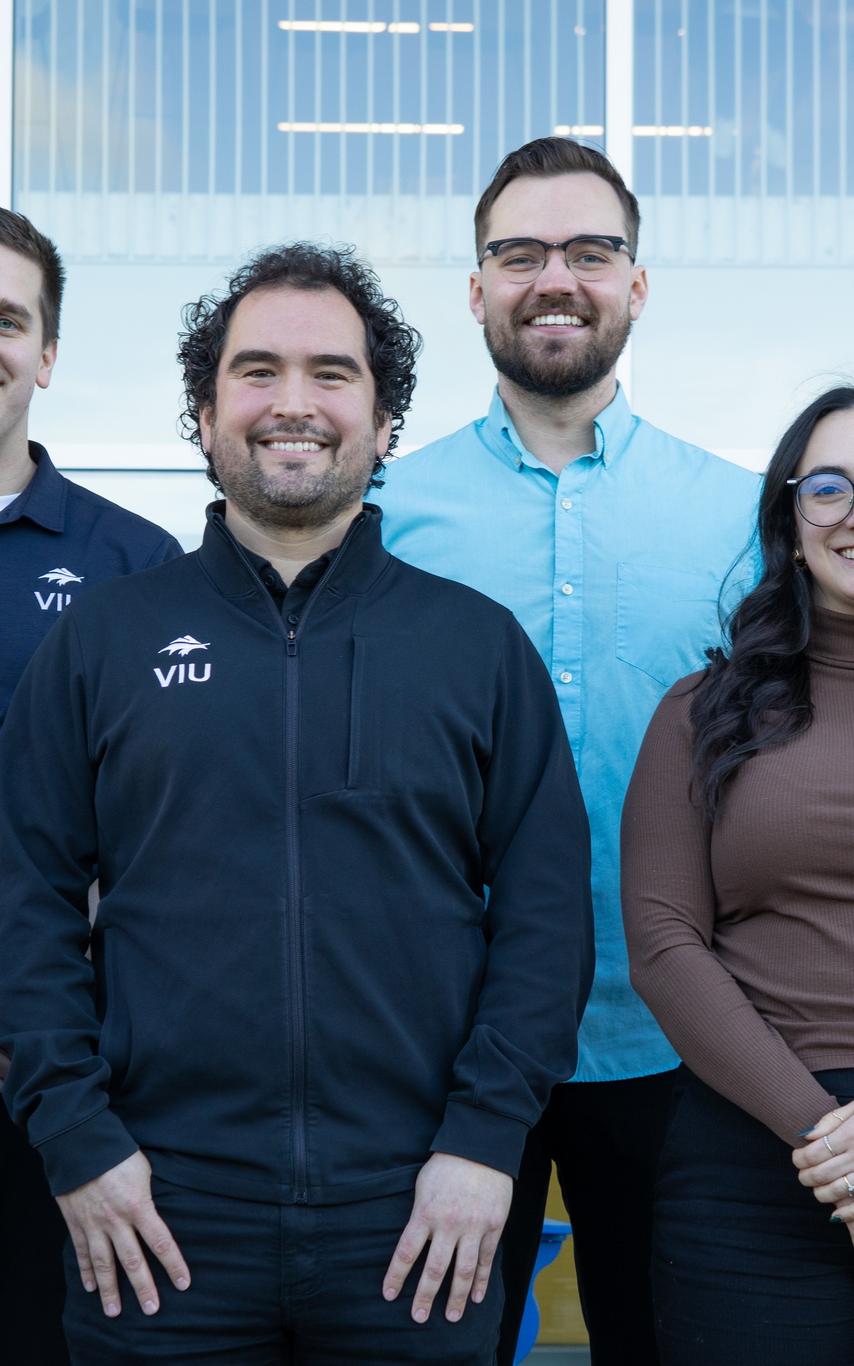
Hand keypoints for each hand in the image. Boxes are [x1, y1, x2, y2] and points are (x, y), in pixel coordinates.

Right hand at [57, 1151, 190, 1316]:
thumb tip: (153, 1212)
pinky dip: (86, 1271)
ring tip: (114, 1311)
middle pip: (133, 1261)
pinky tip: (90, 1287)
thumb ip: (148, 1195)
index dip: (173, 1264)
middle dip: (144, 1287)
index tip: (183, 1283)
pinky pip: (82, 1253)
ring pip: (104, 1264)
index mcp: (138, 1206)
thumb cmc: (117, 1153)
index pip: (161, 1242)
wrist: (79, 1145)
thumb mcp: (144, 1170)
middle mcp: (116, 1221)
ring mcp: (94, 1225)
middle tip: (152, 1309)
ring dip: (110, 1290)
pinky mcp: (76, 1223)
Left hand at [382, 1152, 511, 1323]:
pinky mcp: (494, 1226)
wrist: (481, 1148)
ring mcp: (474, 1227)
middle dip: (425, 1297)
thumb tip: (413, 1242)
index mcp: (426, 1213)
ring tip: (451, 1317)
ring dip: (457, 1298)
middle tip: (418, 1317)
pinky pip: (487, 1260)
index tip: (389, 1295)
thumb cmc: (446, 1165)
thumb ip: (419, 1215)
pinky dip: (482, 1281)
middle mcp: (449, 1224)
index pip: (406, 1252)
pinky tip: (477, 1298)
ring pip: (464, 1271)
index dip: (396, 1276)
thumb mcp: (422, 1186)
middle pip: (435, 1269)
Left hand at [792, 1101, 853, 1245]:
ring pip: (837, 1191)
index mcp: (850, 1135)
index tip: (797, 1158)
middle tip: (803, 1176)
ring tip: (817, 1190)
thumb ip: (831, 1120)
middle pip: (821, 1173)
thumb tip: (807, 1136)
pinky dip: (845, 1214)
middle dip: (806, 1177)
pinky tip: (836, 1214)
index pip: (813, 1153)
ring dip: (821, 1194)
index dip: (800, 1158)